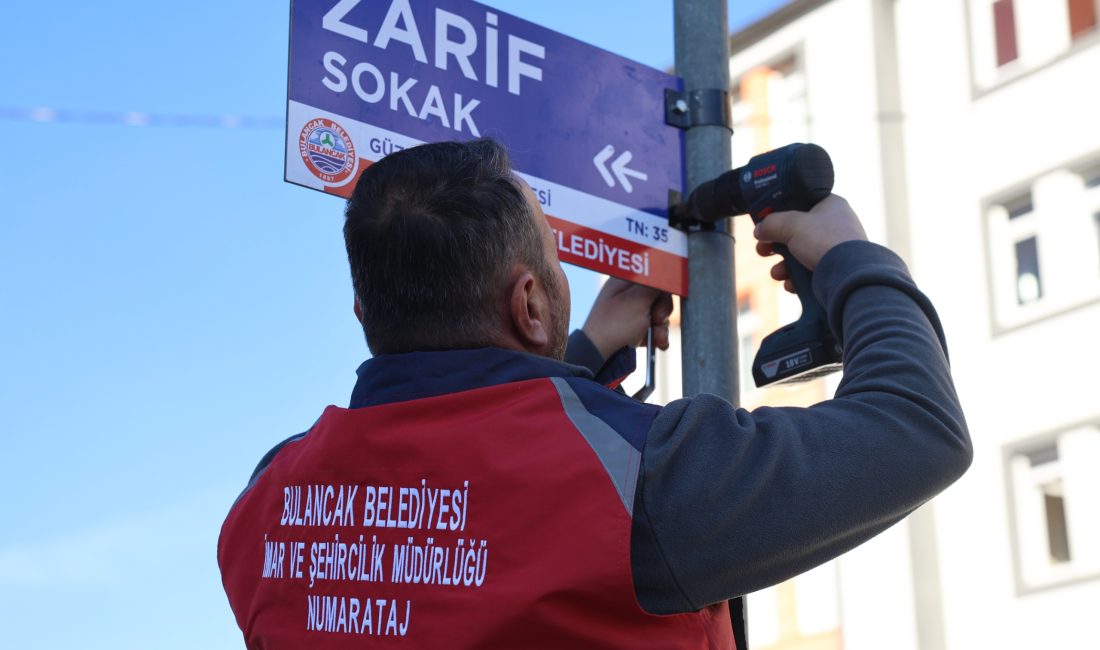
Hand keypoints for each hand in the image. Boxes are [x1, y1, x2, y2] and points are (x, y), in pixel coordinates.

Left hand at [582, 278, 673, 359]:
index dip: (663, 291)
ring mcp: (630, 313)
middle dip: (663, 311)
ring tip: (658, 338)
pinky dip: (658, 336)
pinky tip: (659, 344)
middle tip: (656, 320)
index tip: (660, 302)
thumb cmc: (615, 324)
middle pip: (659, 297)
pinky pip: (653, 328)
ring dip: (662, 327)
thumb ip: (656, 285)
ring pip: (658, 315)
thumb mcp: (638, 300)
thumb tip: (667, 270)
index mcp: (625, 281)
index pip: (654, 277)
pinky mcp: (634, 329)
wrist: (597, 354)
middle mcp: (627, 295)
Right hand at [753, 194, 867, 291]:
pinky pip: (809, 272)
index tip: (765, 225)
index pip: (800, 204)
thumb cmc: (825, 241)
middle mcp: (835, 225)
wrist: (849, 275)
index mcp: (831, 205)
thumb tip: (759, 230)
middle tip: (763, 250)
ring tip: (777, 273)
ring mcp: (836, 249)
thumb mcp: (791, 224)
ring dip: (783, 266)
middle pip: (796, 232)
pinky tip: (791, 284)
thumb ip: (771, 223)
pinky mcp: (834, 270)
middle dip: (776, 244)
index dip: (780, 214)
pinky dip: (797, 279)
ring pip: (800, 255)